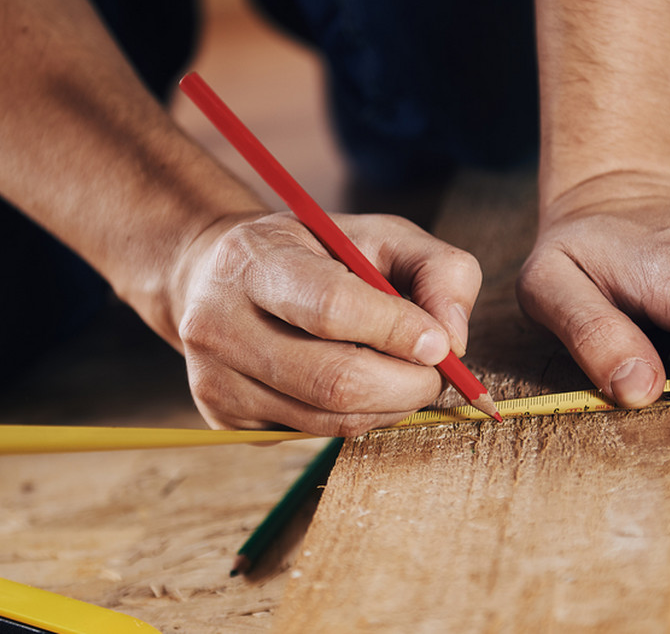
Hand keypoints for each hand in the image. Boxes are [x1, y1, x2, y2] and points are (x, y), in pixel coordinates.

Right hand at [170, 212, 481, 434]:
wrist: (218, 278)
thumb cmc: (315, 254)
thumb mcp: (380, 235)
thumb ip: (437, 270)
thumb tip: (453, 342)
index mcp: (255, 261)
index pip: (331, 307)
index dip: (397, 331)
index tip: (442, 343)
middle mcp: (220, 324)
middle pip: (335, 380)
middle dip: (408, 384)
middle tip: (438, 372)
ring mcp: (216, 380)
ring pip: (332, 420)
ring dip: (391, 406)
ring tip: (403, 375)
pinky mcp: (223, 420)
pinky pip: (315, 434)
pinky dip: (358, 417)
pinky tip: (358, 385)